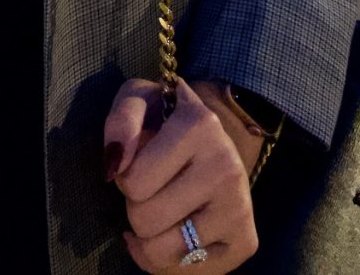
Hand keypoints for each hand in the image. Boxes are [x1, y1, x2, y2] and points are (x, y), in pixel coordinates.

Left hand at [102, 76, 258, 269]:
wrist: (213, 140)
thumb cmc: (165, 121)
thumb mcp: (138, 102)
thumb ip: (120, 122)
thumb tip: (113, 164)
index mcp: (200, 124)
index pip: (133, 182)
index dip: (125, 177)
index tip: (141, 162)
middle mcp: (226, 165)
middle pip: (145, 220)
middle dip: (137, 207)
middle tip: (153, 187)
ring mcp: (239, 206)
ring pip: (164, 251)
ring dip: (150, 237)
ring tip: (163, 209)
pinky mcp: (246, 241)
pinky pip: (188, 272)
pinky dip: (170, 260)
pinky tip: (176, 233)